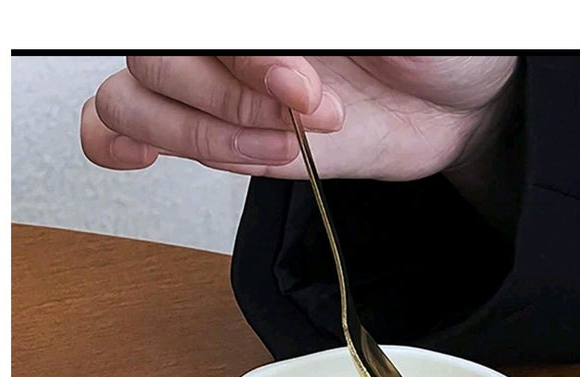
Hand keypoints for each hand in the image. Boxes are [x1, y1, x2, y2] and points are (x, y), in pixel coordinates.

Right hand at [80, 55, 515, 181]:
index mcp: (260, 6)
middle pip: (155, 61)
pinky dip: (119, 143)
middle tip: (310, 112)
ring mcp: (216, 84)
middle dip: (232, 99)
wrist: (460, 103)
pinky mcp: (223, 134)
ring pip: (134, 100)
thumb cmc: (438, 45)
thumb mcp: (385, 21)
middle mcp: (227, 38)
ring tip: (280, 146)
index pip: (192, 24)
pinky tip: (141, 157)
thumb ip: (310, 29)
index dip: (237, 61)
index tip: (299, 84)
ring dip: (205, 135)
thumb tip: (270, 41)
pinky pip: (125, 130)